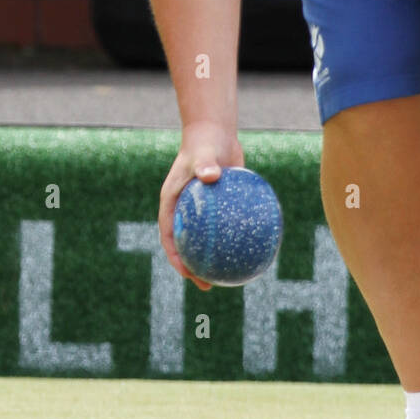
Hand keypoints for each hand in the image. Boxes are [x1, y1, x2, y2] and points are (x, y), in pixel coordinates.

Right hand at [158, 122, 244, 290]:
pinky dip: (233, 240)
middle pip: (186, 246)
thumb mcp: (203, 154)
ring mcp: (200, 211)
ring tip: (228, 278)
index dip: (175, 258)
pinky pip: (225, 228)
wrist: (215, 133)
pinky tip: (250, 251)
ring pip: (206, 241)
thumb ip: (204, 164)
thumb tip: (210, 176)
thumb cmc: (205, 143)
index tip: (186, 271)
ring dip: (214, 260)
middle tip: (206, 285)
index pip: (169, 237)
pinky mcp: (217, 207)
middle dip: (193, 268)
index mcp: (172, 204)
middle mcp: (184, 210)